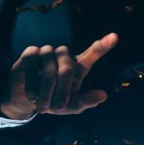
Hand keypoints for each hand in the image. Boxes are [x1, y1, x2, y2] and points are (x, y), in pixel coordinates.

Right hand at [0, 33, 117, 119]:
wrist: (28, 101)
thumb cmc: (54, 101)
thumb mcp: (72, 106)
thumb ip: (87, 101)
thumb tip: (104, 95)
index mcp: (79, 66)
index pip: (93, 53)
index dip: (103, 45)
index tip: (114, 37)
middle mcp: (64, 56)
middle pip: (68, 67)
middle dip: (62, 90)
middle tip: (57, 107)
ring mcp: (47, 52)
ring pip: (49, 66)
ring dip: (46, 90)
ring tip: (43, 105)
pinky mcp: (31, 53)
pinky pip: (33, 62)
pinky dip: (32, 83)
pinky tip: (32, 95)